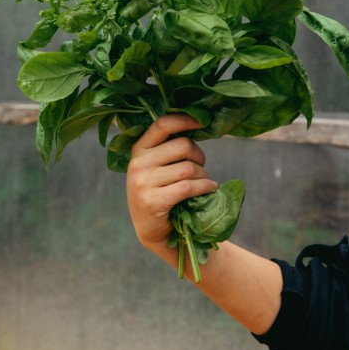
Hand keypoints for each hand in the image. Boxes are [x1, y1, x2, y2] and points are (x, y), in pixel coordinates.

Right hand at [126, 114, 217, 249]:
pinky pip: (188, 186)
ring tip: (204, 182)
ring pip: (188, 168)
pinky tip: (210, 188)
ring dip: (203, 175)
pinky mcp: (153, 201)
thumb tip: (197, 125)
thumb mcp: (155, 166)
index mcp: (139, 149)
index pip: (162, 125)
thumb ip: (168, 148)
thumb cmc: (160, 191)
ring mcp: (143, 183)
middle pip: (182, 146)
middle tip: (201, 166)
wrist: (151, 229)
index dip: (184, 120)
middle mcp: (138, 164)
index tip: (202, 122)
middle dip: (199, 155)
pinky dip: (205, 187)